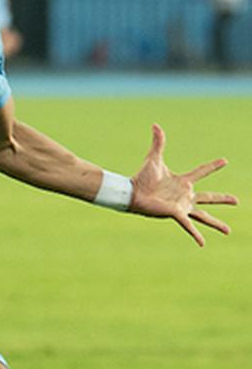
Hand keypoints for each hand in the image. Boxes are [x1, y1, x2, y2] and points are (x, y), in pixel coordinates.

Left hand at [129, 124, 236, 245]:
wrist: (131, 192)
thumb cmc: (141, 177)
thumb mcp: (154, 158)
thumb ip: (158, 142)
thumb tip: (155, 124)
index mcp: (182, 181)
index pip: (202, 172)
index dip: (212, 166)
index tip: (224, 161)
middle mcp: (184, 195)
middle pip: (209, 197)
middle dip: (223, 199)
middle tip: (237, 201)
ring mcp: (181, 205)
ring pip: (203, 215)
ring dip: (216, 223)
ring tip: (228, 231)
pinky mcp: (175, 213)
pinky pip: (188, 225)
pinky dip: (195, 234)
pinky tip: (202, 243)